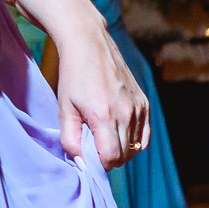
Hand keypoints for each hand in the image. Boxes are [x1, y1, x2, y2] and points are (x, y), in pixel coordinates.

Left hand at [52, 10, 148, 169]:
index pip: (111, 158)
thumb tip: (82, 164)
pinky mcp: (144, 103)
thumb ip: (70, 140)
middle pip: (125, 156)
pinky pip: (144, 135)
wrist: (89, 44)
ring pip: (136, 147)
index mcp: (104, 115)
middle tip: (94, 145)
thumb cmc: (73, 76)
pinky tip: (119, 131)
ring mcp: (138, 108)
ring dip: (122, 149)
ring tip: (105, 135)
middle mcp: (126, 113)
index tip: (89, 156)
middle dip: (110, 158)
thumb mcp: (64, 109)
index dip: (100, 164)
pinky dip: (134, 140)